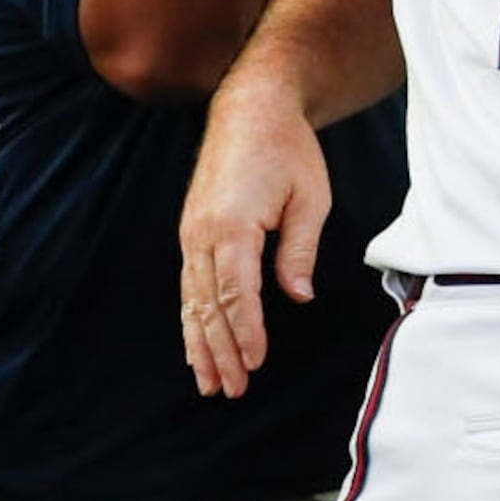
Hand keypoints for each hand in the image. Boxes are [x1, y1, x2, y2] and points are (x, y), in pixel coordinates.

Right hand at [179, 78, 332, 399]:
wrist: (250, 109)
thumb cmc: (288, 151)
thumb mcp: (309, 200)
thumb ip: (299, 251)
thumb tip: (299, 297)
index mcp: (232, 225)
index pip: (238, 293)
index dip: (246, 333)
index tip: (255, 365)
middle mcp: (202, 234)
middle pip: (209, 306)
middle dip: (220, 351)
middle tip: (232, 391)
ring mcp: (191, 233)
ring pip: (192, 301)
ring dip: (200, 344)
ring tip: (209, 382)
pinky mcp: (192, 232)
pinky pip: (189, 285)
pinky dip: (191, 318)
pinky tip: (196, 344)